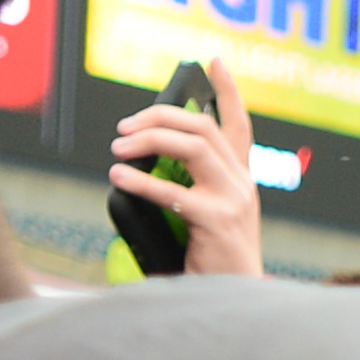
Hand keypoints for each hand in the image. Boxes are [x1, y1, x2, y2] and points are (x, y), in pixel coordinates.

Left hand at [109, 57, 262, 278]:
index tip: (213, 61)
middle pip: (203, 126)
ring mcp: (232, 199)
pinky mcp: (215, 221)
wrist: (234, 297)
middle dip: (159, 117)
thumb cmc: (212, 259)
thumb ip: (192, 185)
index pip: (239, 124)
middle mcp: (241, 182)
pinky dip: (140, 180)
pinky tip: (118, 176)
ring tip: (118, 148)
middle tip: (124, 128)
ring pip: (193, 146)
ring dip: (150, 139)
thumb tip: (143, 157)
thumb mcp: (210, 214)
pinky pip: (172, 191)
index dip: (228, 90)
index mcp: (241, 179)